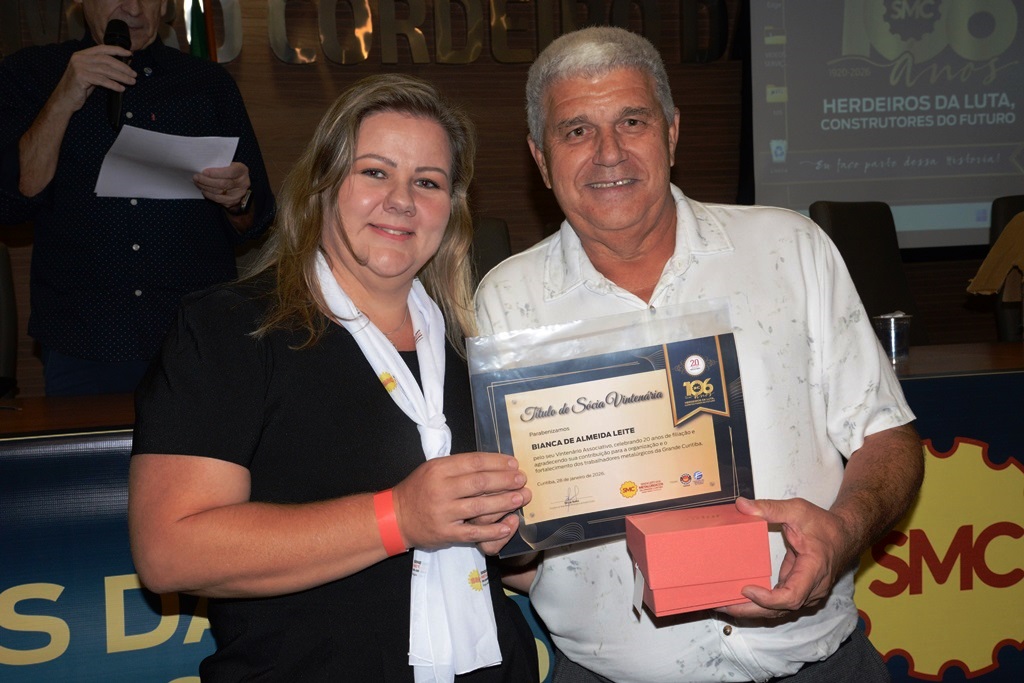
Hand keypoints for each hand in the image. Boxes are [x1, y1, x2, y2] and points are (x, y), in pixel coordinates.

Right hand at [52, 44, 135, 113]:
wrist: (64, 99)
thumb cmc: (79, 88)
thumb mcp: (91, 74)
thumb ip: (103, 68)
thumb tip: (123, 65)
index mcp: (82, 55)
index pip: (102, 49)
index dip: (117, 50)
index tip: (130, 54)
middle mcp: (79, 58)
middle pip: (106, 59)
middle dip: (123, 67)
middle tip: (134, 74)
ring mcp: (79, 67)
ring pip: (106, 70)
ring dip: (121, 76)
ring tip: (131, 82)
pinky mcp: (80, 77)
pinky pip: (102, 80)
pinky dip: (113, 85)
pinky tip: (121, 88)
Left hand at [194, 162, 250, 209]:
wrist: (238, 185)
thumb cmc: (230, 172)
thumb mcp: (229, 165)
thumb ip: (220, 165)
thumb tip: (203, 166)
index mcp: (242, 171)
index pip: (230, 172)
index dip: (216, 173)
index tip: (204, 172)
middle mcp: (243, 183)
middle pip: (223, 183)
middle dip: (207, 180)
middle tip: (196, 177)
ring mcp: (238, 194)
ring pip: (219, 192)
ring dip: (205, 187)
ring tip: (197, 182)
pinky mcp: (232, 201)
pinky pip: (218, 199)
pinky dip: (209, 194)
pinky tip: (203, 190)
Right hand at [392, 452, 527, 550]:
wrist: (396, 517)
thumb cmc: (419, 490)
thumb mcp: (433, 469)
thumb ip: (458, 466)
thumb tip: (491, 463)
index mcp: (439, 469)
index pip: (474, 462)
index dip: (497, 462)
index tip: (514, 464)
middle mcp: (441, 489)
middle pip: (480, 482)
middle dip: (505, 480)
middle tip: (522, 479)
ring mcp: (444, 512)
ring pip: (480, 506)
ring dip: (504, 502)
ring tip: (521, 498)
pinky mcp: (446, 533)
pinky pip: (474, 532)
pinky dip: (492, 530)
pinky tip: (507, 526)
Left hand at [717, 496, 848, 619]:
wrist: (845, 536)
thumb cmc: (824, 525)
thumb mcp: (798, 510)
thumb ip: (770, 508)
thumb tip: (742, 505)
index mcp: (813, 570)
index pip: (792, 596)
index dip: (768, 598)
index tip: (746, 588)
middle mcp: (812, 588)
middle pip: (781, 609)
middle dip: (751, 610)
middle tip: (723, 605)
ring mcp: (807, 593)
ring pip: (779, 611)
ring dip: (753, 610)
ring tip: (725, 604)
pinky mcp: (799, 592)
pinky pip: (779, 604)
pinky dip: (760, 604)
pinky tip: (739, 600)